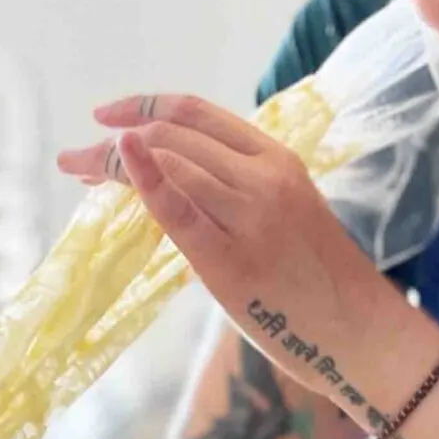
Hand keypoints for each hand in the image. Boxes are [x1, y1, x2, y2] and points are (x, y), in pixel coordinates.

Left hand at [56, 94, 431, 421]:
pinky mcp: (233, 259)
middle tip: (78, 160)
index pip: (198, 112)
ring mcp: (250, 214)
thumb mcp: (285, 215)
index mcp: (278, 158)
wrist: (360, 332)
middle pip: (173, 137)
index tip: (108, 116)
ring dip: (113, 162)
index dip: (144, 106)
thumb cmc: (322, 283)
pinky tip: (118, 160)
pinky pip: (180, 208)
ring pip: (170, 163)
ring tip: (81, 174)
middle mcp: (264, 176)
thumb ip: (238, 192)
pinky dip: (144, 179)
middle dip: (116, 141)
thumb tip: (174, 185)